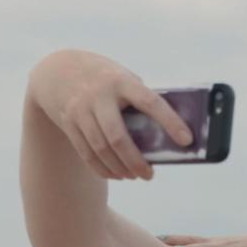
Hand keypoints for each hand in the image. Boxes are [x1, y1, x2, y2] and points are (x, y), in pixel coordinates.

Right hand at [26, 49, 192, 179]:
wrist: (61, 70)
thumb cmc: (106, 79)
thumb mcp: (124, 79)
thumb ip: (141, 100)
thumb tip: (167, 134)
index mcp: (121, 81)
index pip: (150, 102)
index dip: (170, 122)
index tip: (186, 140)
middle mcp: (98, 95)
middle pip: (117, 137)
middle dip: (135, 161)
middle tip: (149, 175)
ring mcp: (80, 110)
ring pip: (100, 149)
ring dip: (119, 168)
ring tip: (134, 176)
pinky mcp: (69, 123)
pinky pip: (86, 153)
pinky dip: (103, 169)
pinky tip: (116, 175)